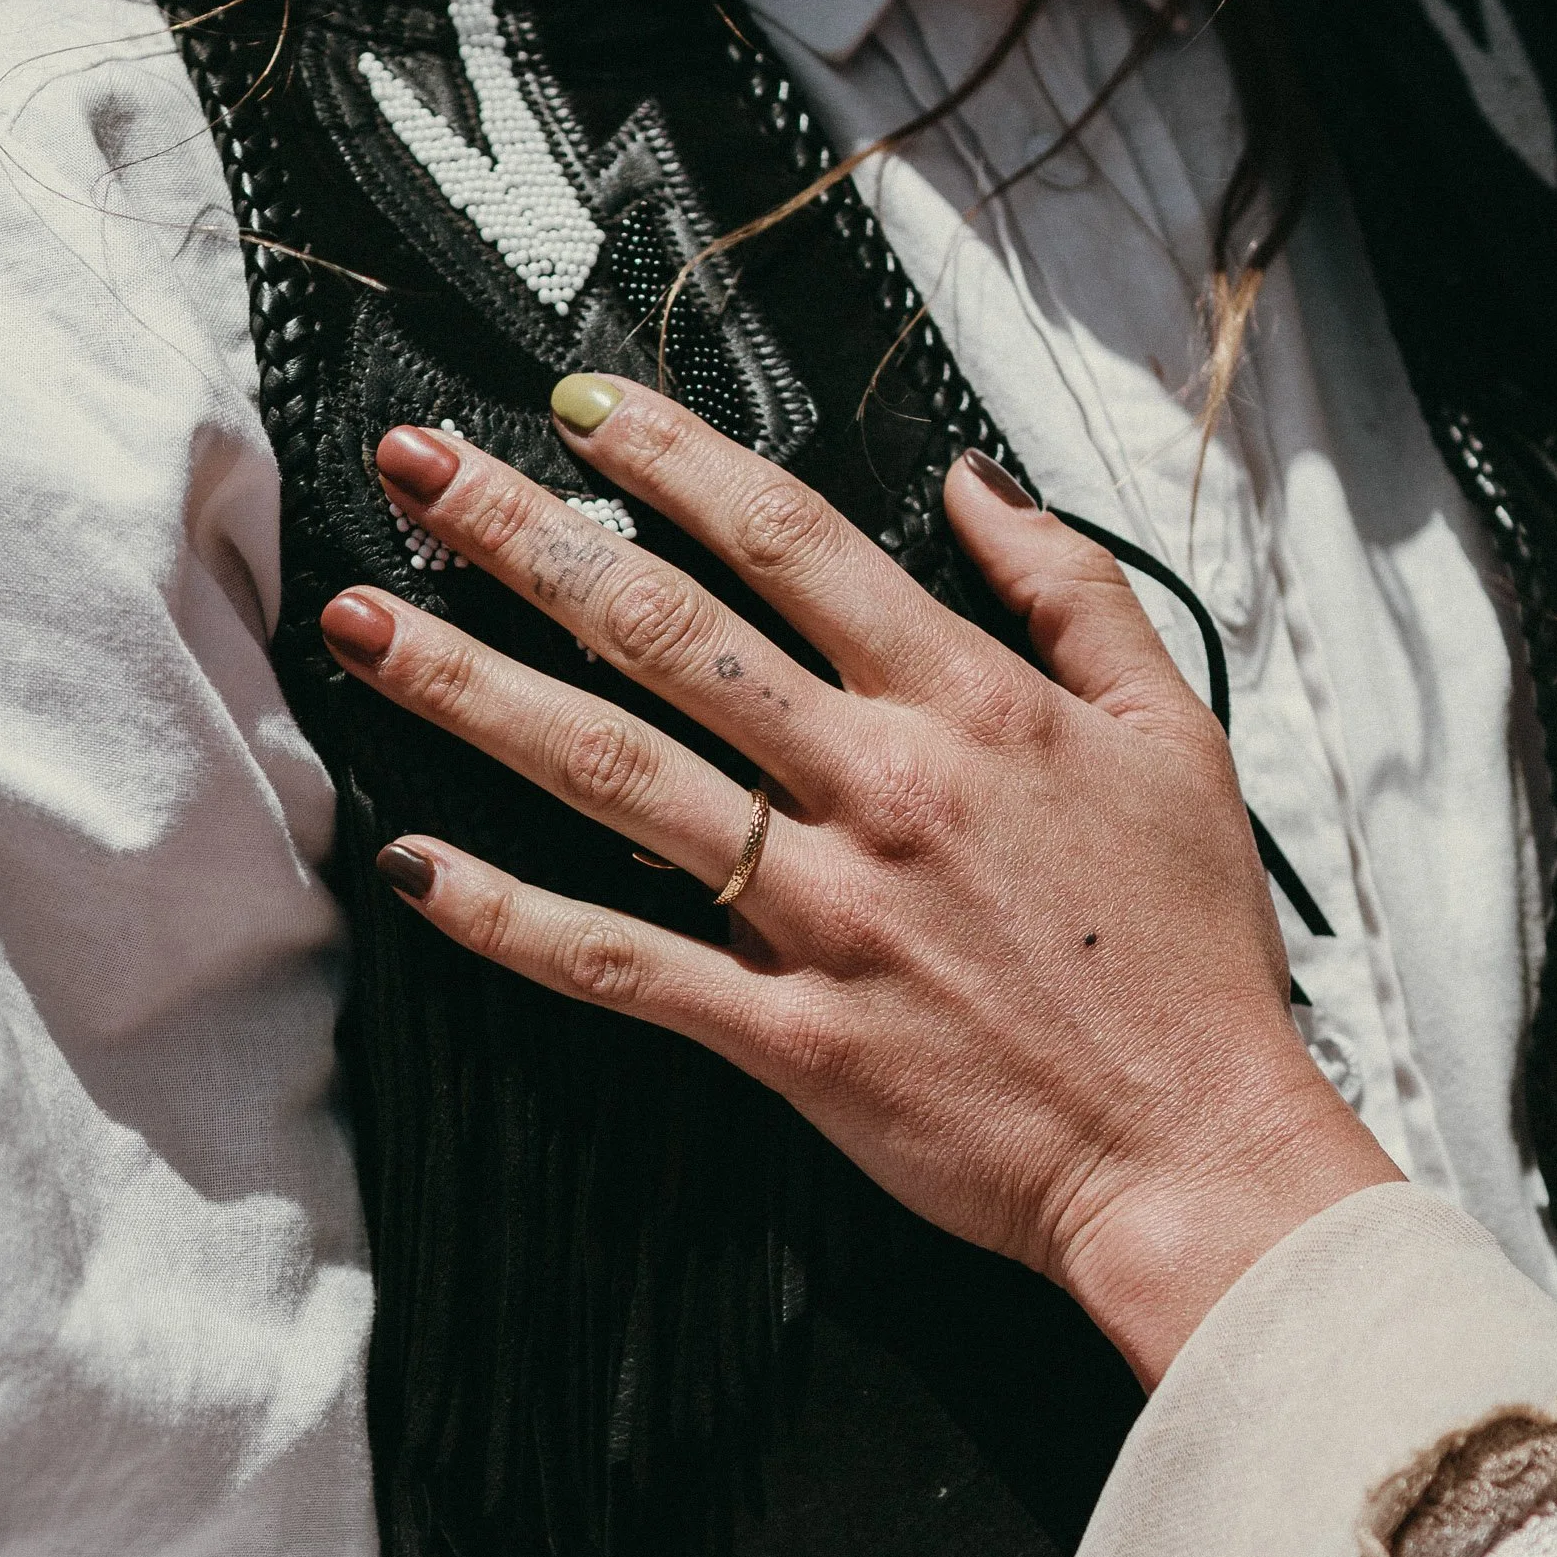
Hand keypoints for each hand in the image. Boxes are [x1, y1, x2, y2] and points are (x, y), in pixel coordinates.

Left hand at [322, 379, 1394, 1386]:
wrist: (1192, 1150)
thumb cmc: (1187, 955)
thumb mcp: (1176, 735)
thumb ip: (1073, 593)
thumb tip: (975, 482)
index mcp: (967, 705)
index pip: (786, 538)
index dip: (670, 456)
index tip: (578, 406)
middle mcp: (877, 787)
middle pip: (664, 624)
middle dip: (523, 532)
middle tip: (414, 463)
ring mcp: (823, 912)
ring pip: (612, 769)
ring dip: (473, 687)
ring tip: (364, 624)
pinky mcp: (787, 1033)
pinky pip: (619, 960)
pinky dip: (509, 914)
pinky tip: (414, 863)